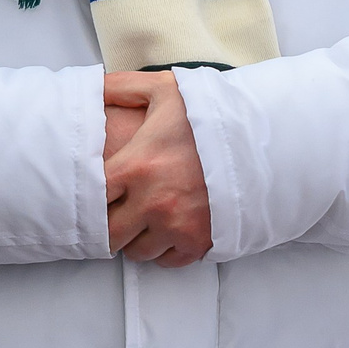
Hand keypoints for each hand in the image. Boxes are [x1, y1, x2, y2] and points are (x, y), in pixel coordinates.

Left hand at [102, 70, 211, 267]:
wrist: (260, 135)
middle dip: (109, 225)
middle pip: (108, 234)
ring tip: (142, 219)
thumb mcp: (163, 89)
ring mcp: (177, 226)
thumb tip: (90, 86)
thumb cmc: (207, 112)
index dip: (89, 198)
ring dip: (135, 238)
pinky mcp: (199, 242)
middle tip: (116, 212)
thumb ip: (121, 87)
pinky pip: (166, 261)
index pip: (91, 199)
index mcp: (136, 166)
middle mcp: (152, 201)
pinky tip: (167, 228)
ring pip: (135, 252)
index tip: (95, 193)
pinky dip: (164, 249)